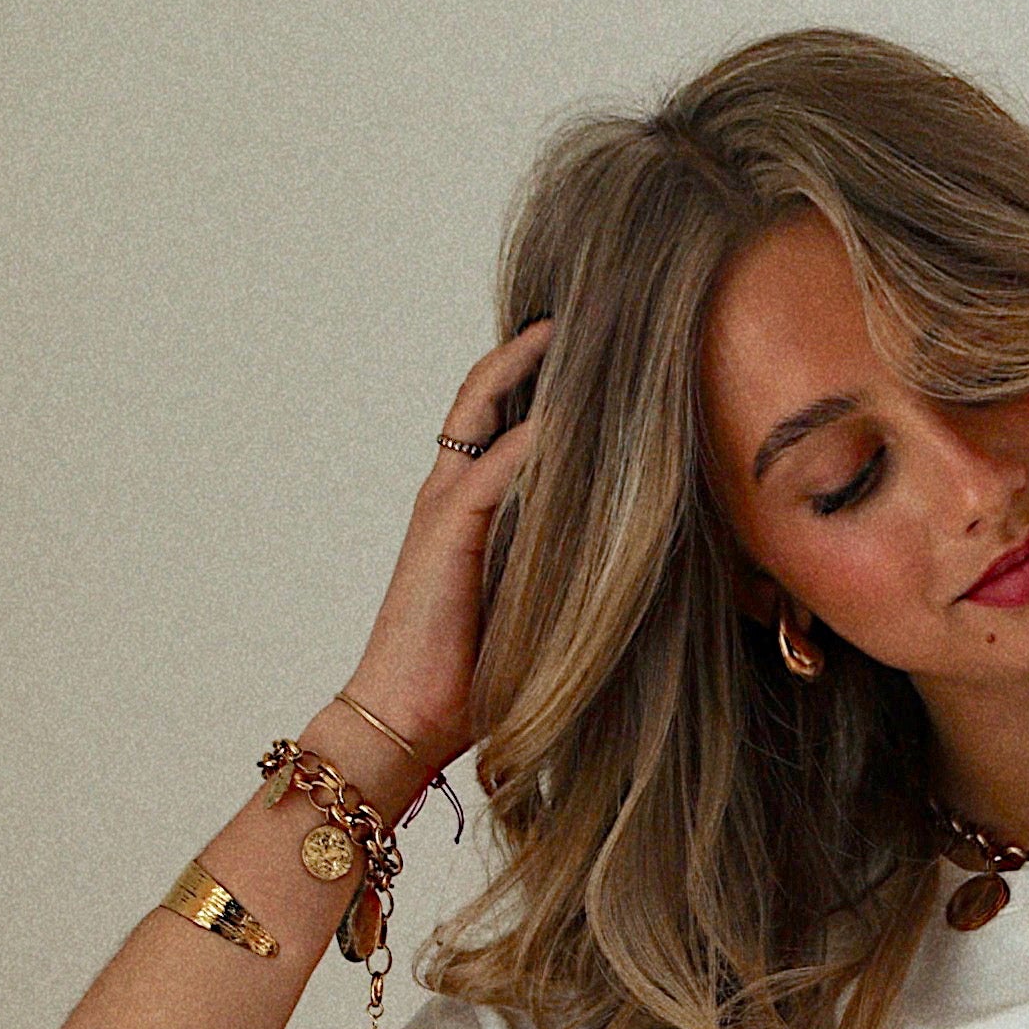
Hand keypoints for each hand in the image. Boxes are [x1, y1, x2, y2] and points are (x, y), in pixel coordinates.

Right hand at [343, 316, 558, 780]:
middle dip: (535, 347)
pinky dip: (537, 433)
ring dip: (534, 366)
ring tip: (582, 329)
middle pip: (489, 390)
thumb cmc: (468, 682)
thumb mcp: (530, 609)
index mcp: (464, 505)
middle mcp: (449, 490)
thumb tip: (625, 559)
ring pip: (488, 408)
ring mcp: (443, 503)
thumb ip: (558, 569)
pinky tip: (575, 408)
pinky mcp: (448, 529)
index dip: (538, 377)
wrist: (404, 719)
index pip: (500, 416)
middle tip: (592, 310)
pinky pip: (498, 463)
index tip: (593, 349)